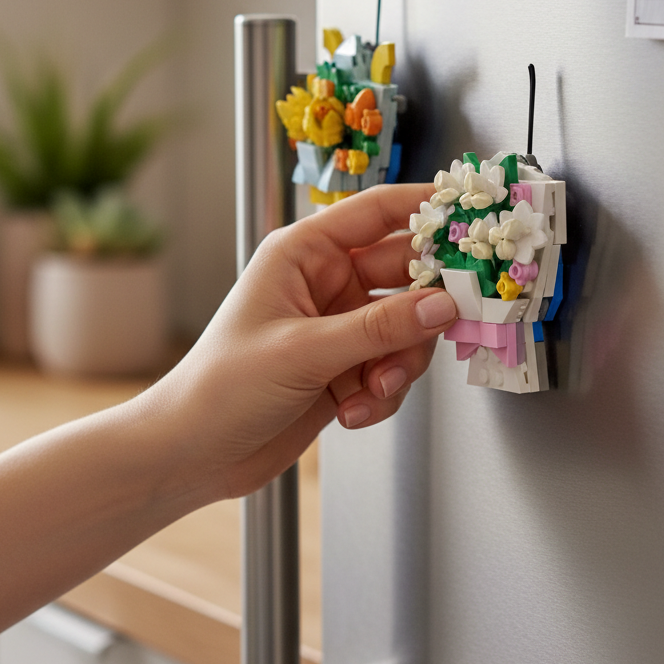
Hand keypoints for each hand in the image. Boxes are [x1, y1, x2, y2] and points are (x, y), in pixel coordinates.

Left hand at [154, 183, 456, 498]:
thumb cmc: (220, 388)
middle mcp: (326, 284)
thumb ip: (379, 328)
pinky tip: (353, 411)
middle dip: (424, 308)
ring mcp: (339, 327)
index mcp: (304, 254)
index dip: (426, 208)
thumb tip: (442, 305)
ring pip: (407, 329)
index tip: (470, 214)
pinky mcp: (345, 368)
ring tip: (373, 389)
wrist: (193, 455)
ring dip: (399, 363)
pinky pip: (392, 368)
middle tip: (449, 320)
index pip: (378, 212)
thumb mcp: (304, 351)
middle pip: (405, 275)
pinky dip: (383, 394)